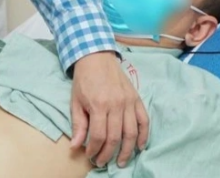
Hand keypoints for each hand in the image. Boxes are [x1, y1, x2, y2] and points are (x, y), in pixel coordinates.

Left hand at [70, 52, 148, 168]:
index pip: (99, 135)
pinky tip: (139, 147)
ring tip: (121, 161)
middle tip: (103, 162)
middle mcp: (116, 104)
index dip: (94, 149)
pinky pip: (144, 121)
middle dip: (109, 154)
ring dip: (127, 151)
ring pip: (132, 133)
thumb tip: (75, 146)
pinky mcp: (136, 99)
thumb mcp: (75, 101)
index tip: (90, 156)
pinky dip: (144, 136)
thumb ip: (78, 124)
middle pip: (116, 137)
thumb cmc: (84, 80)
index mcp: (99, 104)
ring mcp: (129, 102)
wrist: (97, 57)